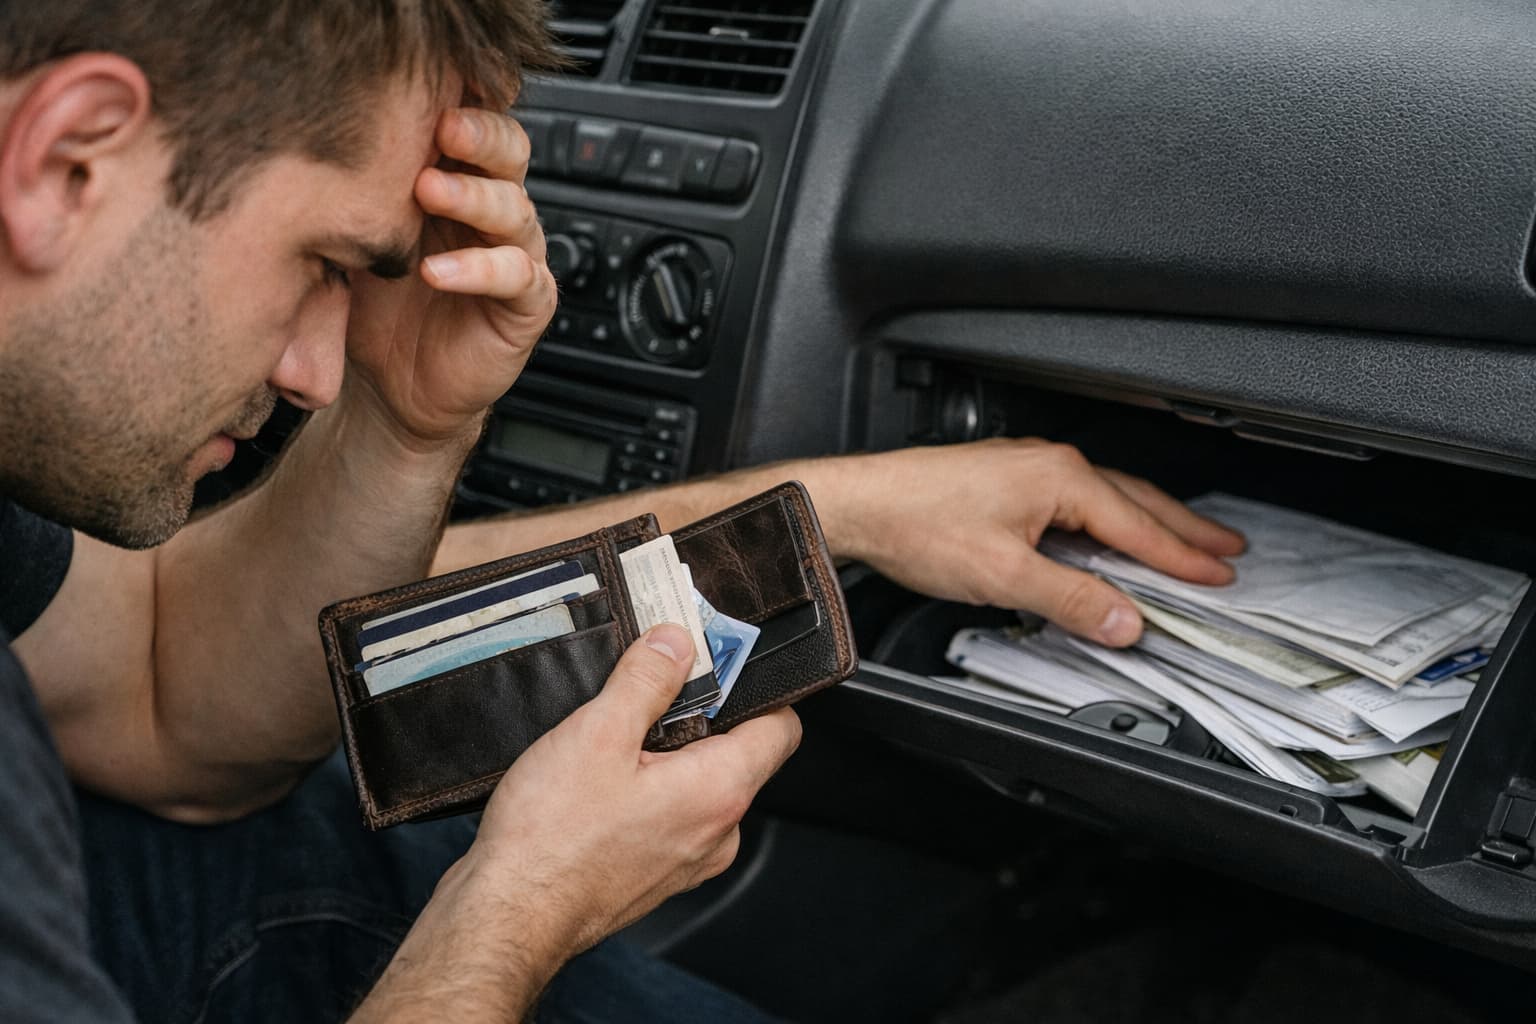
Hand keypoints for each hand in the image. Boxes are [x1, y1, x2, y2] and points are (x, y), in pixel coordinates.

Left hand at [345, 107, 555, 446]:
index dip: (460, 104)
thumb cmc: (375, 307)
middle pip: (510, 153)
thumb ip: (358, 191)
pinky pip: (517, 277)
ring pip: (515, 209)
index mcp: (457, 183)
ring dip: (474, 197)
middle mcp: (491, 213)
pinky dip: (478, 271)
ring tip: (430, 193)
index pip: (472, 126)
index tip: (423, 91)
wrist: (389, 386)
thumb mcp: (356, 236)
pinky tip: (438, 272)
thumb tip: (320, 136)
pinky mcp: (527, 304)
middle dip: (479, 135)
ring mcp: (514, 256)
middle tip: (443, 129)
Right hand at [464, 623, 801, 958]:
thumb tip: (677, 642)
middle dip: (700, 717)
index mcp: (720, 791)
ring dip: (669, 756)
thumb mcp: (598, 732)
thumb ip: (647, 679)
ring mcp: (689, 858)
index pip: (781, 728)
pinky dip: (649, 790)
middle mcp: (717, 831)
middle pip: (738, 753)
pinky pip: (672, 816)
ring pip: (700, 785)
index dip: (754, 686)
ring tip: (615, 739)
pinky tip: (602, 781)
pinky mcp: (657, 872)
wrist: (510, 914)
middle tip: (649, 692)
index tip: (716, 661)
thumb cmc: (552, 837)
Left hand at [809, 438, 1245, 645]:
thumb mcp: (1003, 574)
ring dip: (1147, 522)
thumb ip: (1070, 599)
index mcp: (1061, 478)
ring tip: (1182, 541)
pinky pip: (1076, 500)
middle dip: (1184, 528)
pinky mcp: (1005, 480)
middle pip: (1134, 501)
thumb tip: (1125, 621)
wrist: (859, 502)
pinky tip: (1105, 536)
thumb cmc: (917, 523)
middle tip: (1226, 550)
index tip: (1219, 577)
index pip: (1139, 525)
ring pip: (1106, 498)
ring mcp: (1027, 468)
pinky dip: (1106, 520)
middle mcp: (1050, 464)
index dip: (1182, 557)